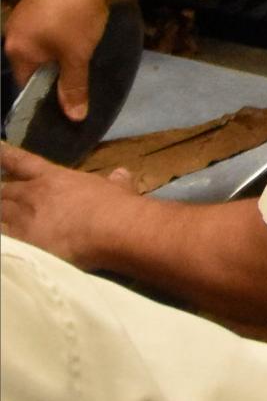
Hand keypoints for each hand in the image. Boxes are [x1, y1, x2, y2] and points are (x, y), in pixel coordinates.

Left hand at [0, 142, 140, 268]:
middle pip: (4, 192)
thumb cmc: (117, 205)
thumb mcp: (118, 188)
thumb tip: (121, 174)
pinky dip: (5, 240)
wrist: (114, 229)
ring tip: (6, 222)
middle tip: (4, 200)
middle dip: (3, 196)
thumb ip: (115, 181)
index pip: (22, 161)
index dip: (5, 156)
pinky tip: (9, 245)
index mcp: (53, 177)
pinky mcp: (23, 245)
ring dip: (2, 218)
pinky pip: (4, 240)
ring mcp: (24, 220)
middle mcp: (33, 195)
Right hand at [5, 0, 121, 121]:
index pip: (24, 84)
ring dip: (58, 53)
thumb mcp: (77, 56)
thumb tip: (73, 118)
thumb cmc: (77, 16)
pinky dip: (61, 34)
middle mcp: (14, 30)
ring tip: (80, 57)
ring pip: (41, 44)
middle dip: (51, 74)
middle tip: (76, 81)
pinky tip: (79, 33)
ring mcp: (27, 11)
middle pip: (30, 63)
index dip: (44, 96)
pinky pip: (48, 26)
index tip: (65, 102)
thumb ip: (73, 87)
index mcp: (16, 49)